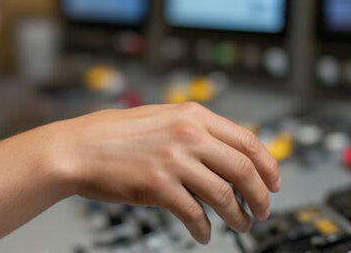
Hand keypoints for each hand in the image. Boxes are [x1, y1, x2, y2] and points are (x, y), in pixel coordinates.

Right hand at [36, 102, 280, 243]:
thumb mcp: (161, 118)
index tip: (274, 183)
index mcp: (193, 115)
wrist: (77, 149)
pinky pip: (194, 214)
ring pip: (224, 195)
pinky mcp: (159, 186)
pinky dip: (204, 228)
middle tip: (262, 211)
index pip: (248, 141)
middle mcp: (188, 135)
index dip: (268, 166)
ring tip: (239, 226)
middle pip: (243, 169)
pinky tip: (204, 234)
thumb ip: (194, 130)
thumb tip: (227, 153)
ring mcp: (174, 161)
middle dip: (260, 196)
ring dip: (237, 216)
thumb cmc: (112, 135)